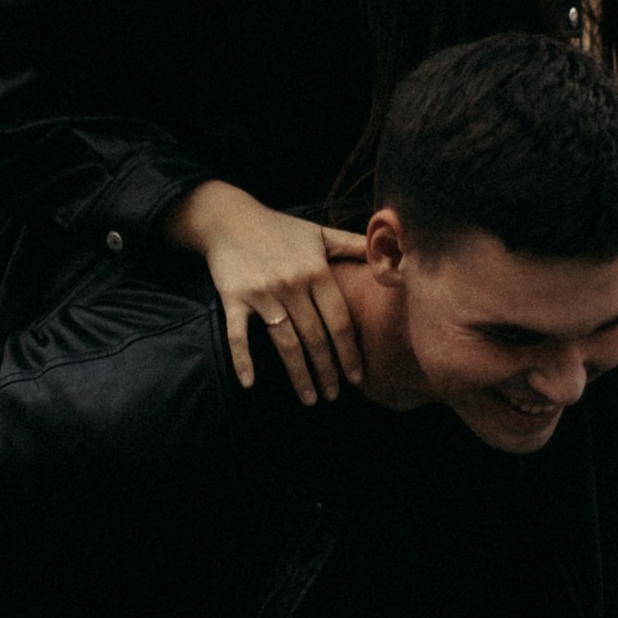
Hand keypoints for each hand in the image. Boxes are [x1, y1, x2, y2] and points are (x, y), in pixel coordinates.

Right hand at [164, 182, 369, 400]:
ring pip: (285, 343)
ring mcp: (262, 293)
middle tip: (333, 396)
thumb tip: (388, 252)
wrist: (229, 219)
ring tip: (309, 398)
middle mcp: (292, 284)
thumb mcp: (319, 234)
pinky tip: (249, 383)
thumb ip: (353, 246)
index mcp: (317, 272)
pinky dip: (242, 359)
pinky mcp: (234, 298)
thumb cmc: (279, 229)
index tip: (356, 377)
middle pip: (315, 338)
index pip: (339, 321)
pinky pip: (238, 334)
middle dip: (327, 371)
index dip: (349, 352)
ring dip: (298, 374)